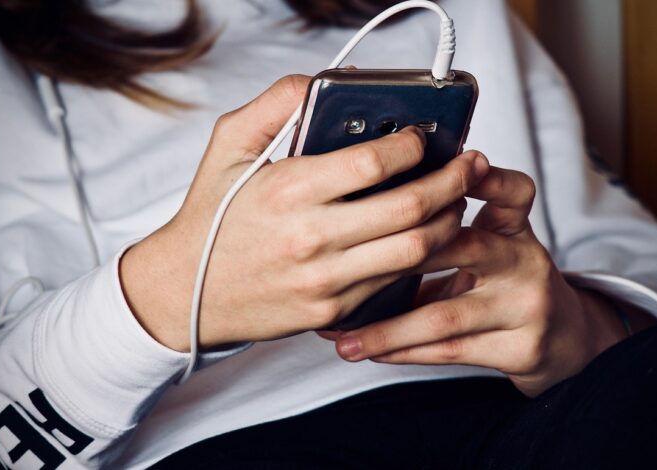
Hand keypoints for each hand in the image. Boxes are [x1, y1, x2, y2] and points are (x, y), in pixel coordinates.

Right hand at [119, 75, 489, 350]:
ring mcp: (326, 281)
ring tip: (457, 201)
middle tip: (469, 165)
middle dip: (453, 181)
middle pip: (410, 208)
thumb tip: (322, 84)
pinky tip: (427, 237)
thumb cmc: (212, 216)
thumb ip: (274, 105)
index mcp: (288, 191)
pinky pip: (394, 282)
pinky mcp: (333, 312)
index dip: (413, 144)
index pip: (374, 163)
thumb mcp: (228, 146)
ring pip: (415, 250)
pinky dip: (421, 257)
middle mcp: (311, 238)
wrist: (186, 292)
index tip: (425, 135)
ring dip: (449, 221)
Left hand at [327, 161, 639, 396]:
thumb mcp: (491, 243)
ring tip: (344, 336)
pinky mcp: (520, 347)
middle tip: (347, 266)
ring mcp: (526, 307)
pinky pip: (449, 351)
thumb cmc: (504, 283)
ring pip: (445, 316)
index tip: (456, 165)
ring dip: (387, 329)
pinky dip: (403, 351)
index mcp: (514, 228)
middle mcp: (524, 261)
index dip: (486, 178)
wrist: (560, 337)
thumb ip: (445, 229)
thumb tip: (364, 220)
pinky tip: (371, 351)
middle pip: (464, 247)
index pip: (512, 192)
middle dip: (399, 258)